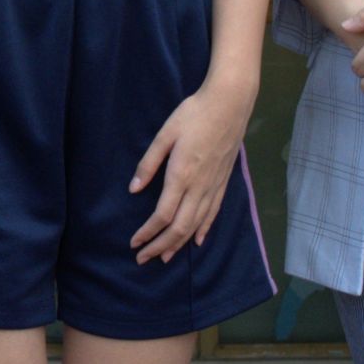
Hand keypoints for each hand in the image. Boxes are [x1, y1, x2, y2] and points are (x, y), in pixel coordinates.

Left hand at [129, 79, 250, 263]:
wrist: (230, 104)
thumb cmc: (194, 114)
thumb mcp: (165, 134)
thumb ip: (148, 163)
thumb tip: (134, 189)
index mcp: (181, 175)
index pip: (162, 215)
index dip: (148, 233)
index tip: (134, 243)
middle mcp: (199, 186)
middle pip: (179, 227)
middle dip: (160, 246)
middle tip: (144, 259)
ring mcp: (214, 186)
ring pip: (196, 225)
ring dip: (179, 244)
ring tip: (164, 257)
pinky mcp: (223, 182)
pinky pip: (213, 214)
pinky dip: (203, 230)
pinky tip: (197, 241)